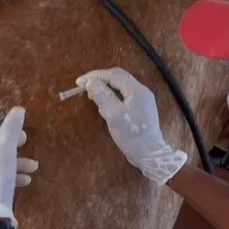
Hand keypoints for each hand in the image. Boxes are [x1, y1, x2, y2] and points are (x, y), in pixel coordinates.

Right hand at [76, 67, 186, 184]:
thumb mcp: (114, 116)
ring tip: (92, 95)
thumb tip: (90, 82)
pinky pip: (124, 96)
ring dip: (105, 88)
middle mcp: (141, 91)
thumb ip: (103, 97)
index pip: (113, 75)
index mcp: (136, 90)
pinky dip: (112, 96)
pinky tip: (104, 106)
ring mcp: (142, 99)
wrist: (149, 154)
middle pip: (118, 77)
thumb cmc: (131, 135)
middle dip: (100, 80)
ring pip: (121, 86)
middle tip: (84, 87)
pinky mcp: (140, 108)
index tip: (78, 82)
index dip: (95, 76)